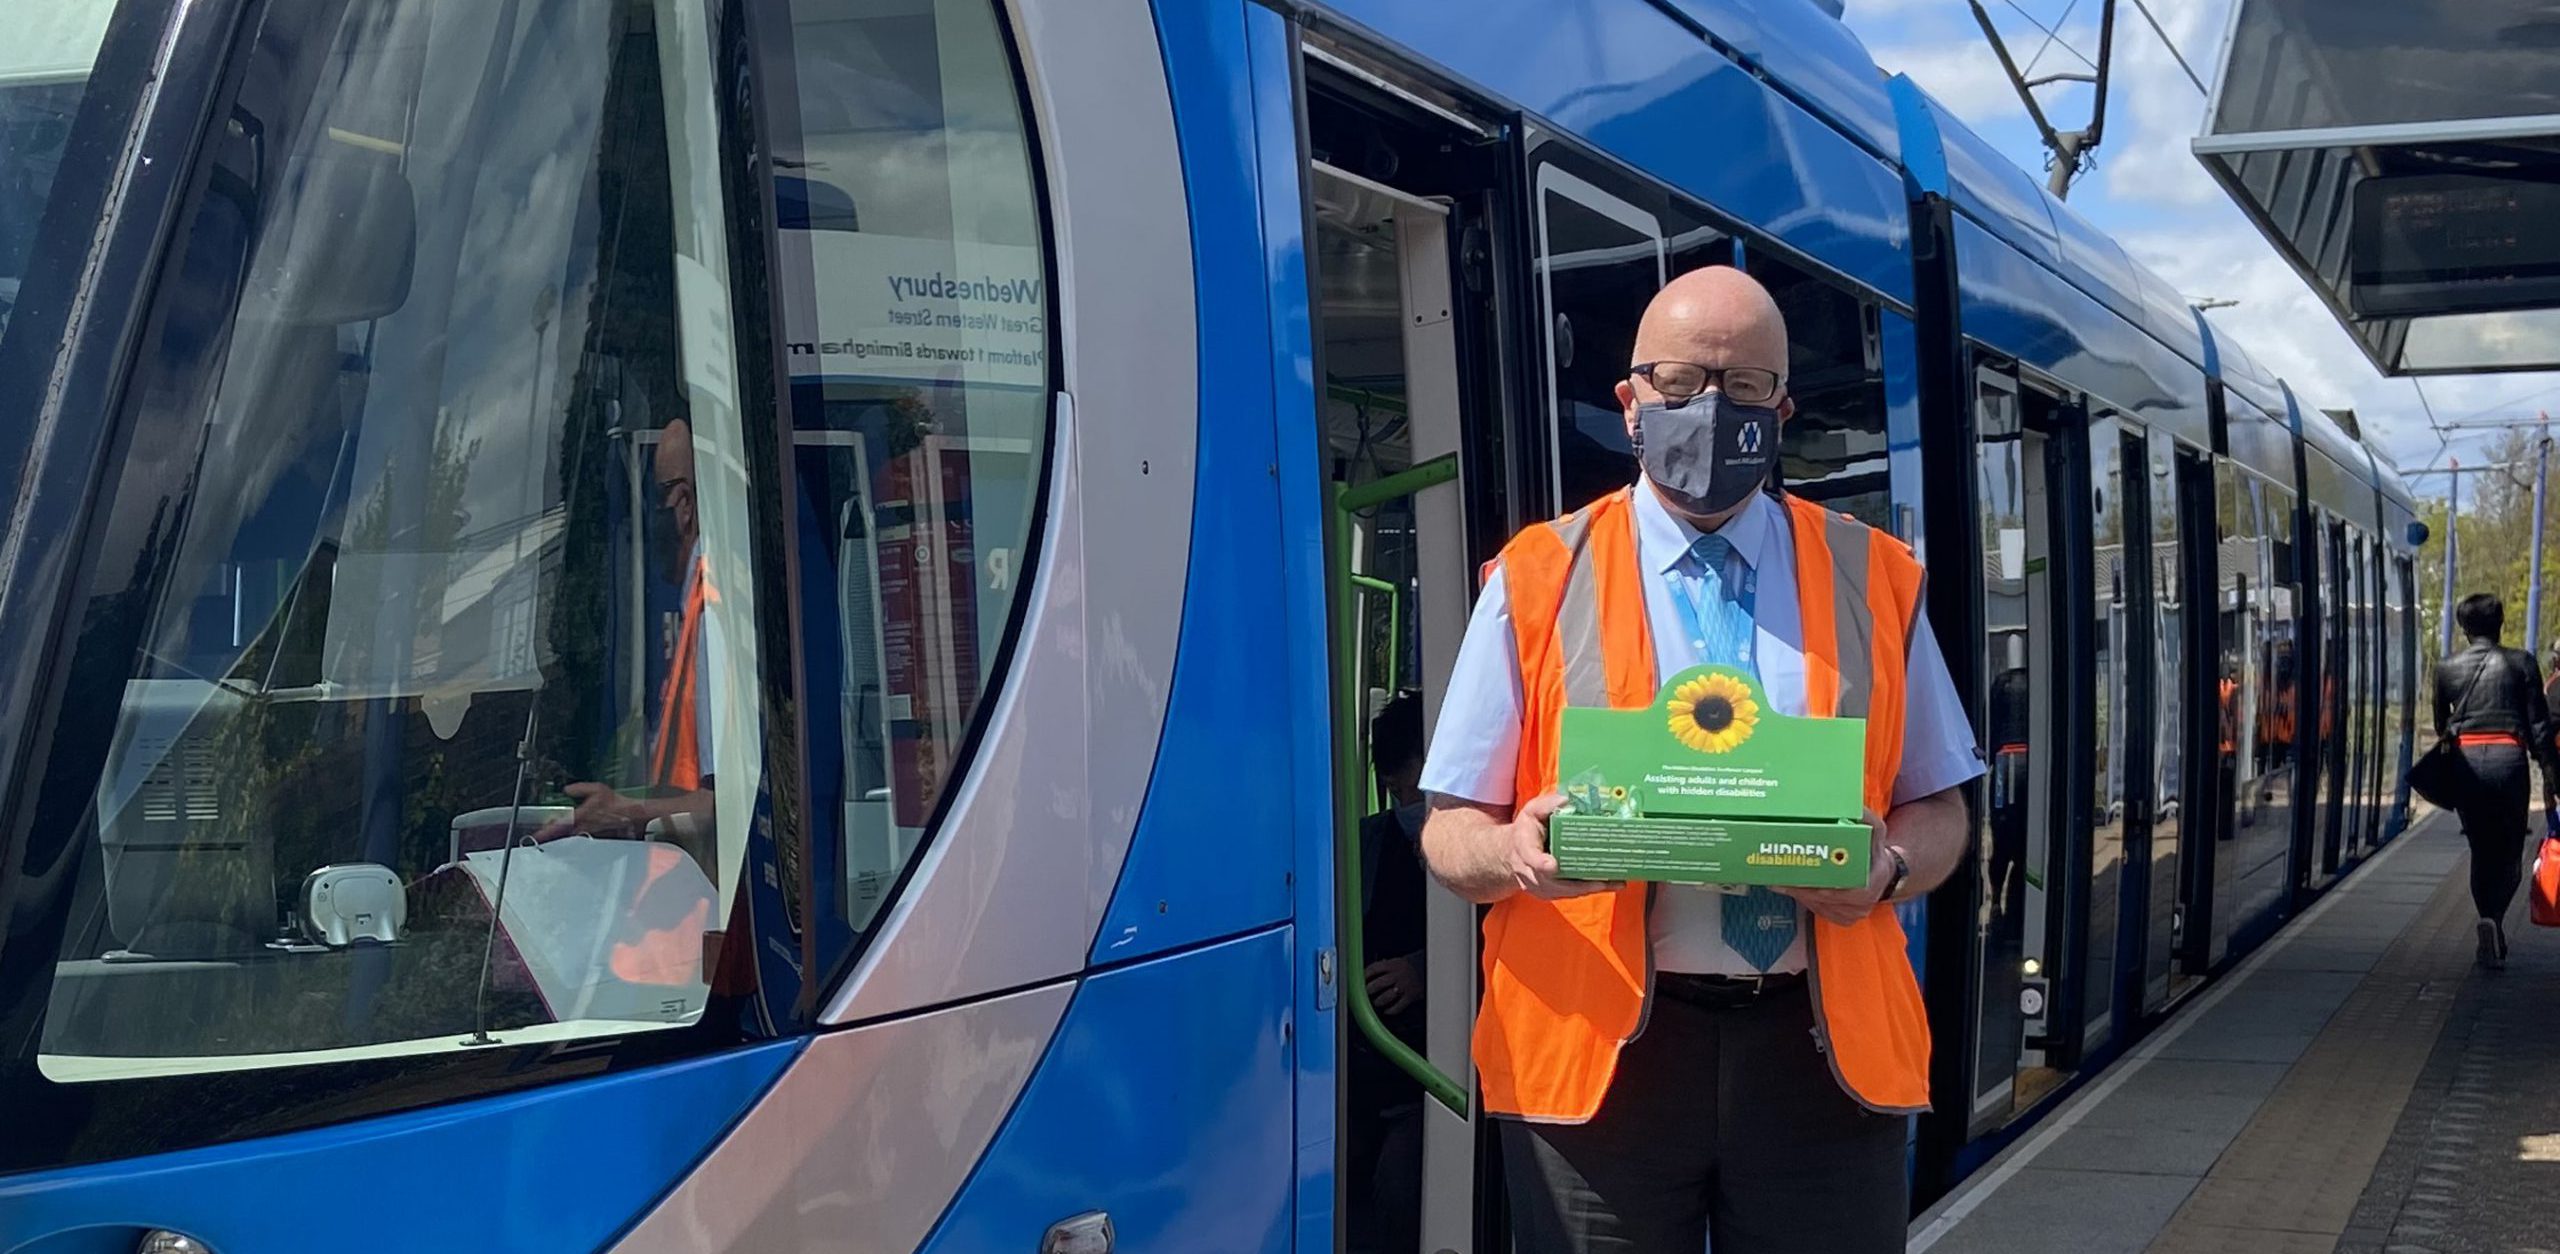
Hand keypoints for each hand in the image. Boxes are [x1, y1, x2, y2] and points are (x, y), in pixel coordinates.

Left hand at [536, 781, 650, 840]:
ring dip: (561, 837)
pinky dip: (572, 837)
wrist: (632, 815)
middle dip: (551, 835)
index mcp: (579, 817)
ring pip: (569, 838)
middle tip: (541, 835)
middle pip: (561, 835)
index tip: (535, 837)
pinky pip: (579, 838)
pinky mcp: (595, 836)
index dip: (545, 832)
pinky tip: (571, 834)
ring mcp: (588, 834)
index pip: (557, 826)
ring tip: (552, 835)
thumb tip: (567, 789)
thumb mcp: (597, 789)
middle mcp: (582, 828)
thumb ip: (579, 789)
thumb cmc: (616, 803)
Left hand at [1365, 955, 1422, 1014]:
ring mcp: (1404, 986)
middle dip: (1370, 989)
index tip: (1360, 980)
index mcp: (1393, 965)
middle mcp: (1398, 975)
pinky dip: (1391, 1010)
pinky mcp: (1410, 996)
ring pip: (1387, 996)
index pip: (1374, 969)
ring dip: (1379, 1001)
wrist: (1427, 970)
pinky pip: (1398, 1006)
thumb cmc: (1409, 967)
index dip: (1365, 975)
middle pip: (1379, 983)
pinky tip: (1387, 1011)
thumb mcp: (1397, 962)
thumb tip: (1370, 972)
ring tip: (1377, 1002)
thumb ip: (1384, 966)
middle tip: (1366, 993)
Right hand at [1507, 792, 1622, 900]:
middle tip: (1602, 880)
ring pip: (1564, 891)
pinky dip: (1588, 890)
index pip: (1530, 856)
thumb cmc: (1527, 831)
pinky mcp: (1549, 893)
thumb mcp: (1532, 812)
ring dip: (1588, 888)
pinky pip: (1569, 894)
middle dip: (1578, 883)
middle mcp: (1528, 871)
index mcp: (1524, 846)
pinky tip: (1609, 884)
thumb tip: (1568, 800)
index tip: (1552, 866)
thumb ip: (1548, 805)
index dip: (1541, 863)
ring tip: (1613, 882)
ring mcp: (1538, 885)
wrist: (1512, 855)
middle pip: (1552, 881)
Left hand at [1783, 807, 1891, 926]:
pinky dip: (1802, 899)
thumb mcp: (1875, 832)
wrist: (1882, 873)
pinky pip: (1817, 910)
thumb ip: (1866, 819)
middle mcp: (1861, 904)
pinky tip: (1786, 887)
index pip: (1848, 893)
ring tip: (1777, 880)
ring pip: (1818, 907)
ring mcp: (1850, 914)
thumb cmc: (1874, 851)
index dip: (1825, 888)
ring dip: (1797, 894)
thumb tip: (1853, 807)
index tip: (1804, 881)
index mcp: (1871, 884)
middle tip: (1779, 877)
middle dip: (1801, 889)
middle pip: (1826, 900)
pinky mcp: (1840, 917)